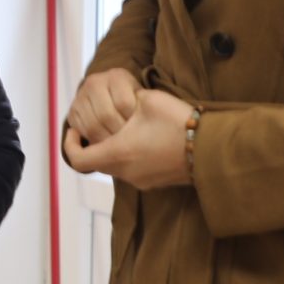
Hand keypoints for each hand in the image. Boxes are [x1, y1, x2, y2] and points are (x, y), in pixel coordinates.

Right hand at [63, 68, 143, 155]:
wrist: (109, 96)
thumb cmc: (133, 100)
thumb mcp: (142, 98)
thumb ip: (145, 106)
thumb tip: (148, 124)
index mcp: (117, 76)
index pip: (123, 104)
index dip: (133, 122)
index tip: (140, 131)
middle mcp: (95, 82)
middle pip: (106, 115)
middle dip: (118, 134)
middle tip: (128, 145)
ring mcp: (81, 96)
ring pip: (92, 126)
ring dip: (106, 141)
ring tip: (117, 149)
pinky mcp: (72, 111)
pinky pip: (81, 132)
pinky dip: (93, 141)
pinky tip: (104, 146)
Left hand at [63, 89, 193, 189]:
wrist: (213, 149)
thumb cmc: (178, 122)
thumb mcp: (146, 100)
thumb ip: (125, 102)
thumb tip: (120, 103)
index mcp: (118, 153)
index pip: (79, 159)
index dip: (70, 144)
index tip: (75, 129)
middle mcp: (126, 172)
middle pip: (98, 162)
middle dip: (95, 143)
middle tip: (100, 123)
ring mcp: (141, 180)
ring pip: (116, 166)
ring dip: (115, 149)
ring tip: (125, 128)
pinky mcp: (155, 183)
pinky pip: (133, 170)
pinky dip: (130, 156)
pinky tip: (144, 139)